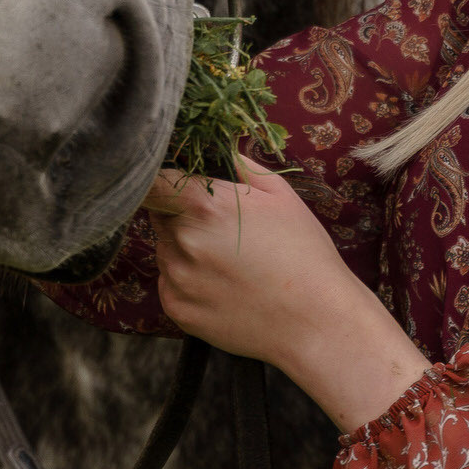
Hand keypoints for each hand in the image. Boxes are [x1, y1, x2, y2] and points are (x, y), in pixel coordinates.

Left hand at [143, 156, 433, 431]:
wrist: (315, 321)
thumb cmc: (304, 254)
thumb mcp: (281, 196)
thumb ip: (242, 165)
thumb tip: (221, 146)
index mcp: (204, 206)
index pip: (153, 181)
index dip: (160, 180)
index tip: (172, 183)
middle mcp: (181, 241)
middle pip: (160, 215)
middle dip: (181, 215)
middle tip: (221, 228)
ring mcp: (176, 278)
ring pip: (165, 249)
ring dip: (185, 248)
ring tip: (230, 261)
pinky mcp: (175, 309)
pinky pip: (170, 283)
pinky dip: (188, 281)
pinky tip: (225, 286)